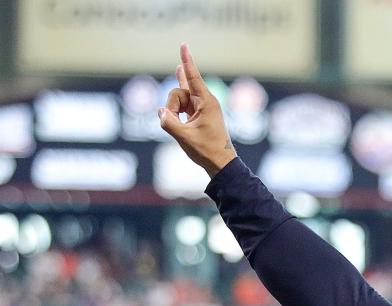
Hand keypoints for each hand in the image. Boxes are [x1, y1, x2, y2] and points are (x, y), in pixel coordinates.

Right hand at [158, 43, 236, 177]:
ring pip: (178, 100)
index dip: (187, 61)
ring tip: (182, 127)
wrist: (221, 164)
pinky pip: (183, 102)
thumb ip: (168, 122)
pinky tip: (178, 70)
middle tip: (175, 122)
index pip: (193, 77)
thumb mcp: (184, 137)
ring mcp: (202, 106)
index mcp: (206, 102)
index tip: (183, 44)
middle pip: (179, 92)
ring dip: (174, 112)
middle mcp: (205, 101)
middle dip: (172, 106)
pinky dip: (176, 103)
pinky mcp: (199, 112)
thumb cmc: (207, 151)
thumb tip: (161, 112)